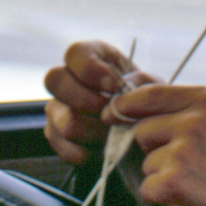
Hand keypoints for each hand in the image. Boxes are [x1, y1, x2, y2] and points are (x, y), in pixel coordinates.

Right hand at [43, 40, 152, 165]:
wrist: (140, 129)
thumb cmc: (143, 101)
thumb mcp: (151, 86)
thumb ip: (140, 81)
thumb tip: (118, 88)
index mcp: (90, 56)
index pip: (75, 53)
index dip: (90, 69)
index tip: (113, 85)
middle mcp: (66, 78)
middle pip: (54, 80)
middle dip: (88, 100)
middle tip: (111, 112)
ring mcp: (56, 108)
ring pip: (65, 121)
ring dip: (96, 132)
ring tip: (116, 133)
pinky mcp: (55, 136)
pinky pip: (67, 148)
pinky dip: (91, 152)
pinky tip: (106, 146)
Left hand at [107, 85, 205, 205]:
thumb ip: (191, 110)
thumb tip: (140, 102)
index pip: (151, 93)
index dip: (126, 104)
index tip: (114, 112)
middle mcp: (195, 119)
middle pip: (143, 130)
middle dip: (156, 149)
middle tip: (189, 164)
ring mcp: (182, 149)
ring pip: (146, 162)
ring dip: (163, 176)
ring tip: (197, 181)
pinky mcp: (173, 179)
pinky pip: (148, 188)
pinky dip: (163, 198)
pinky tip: (191, 196)